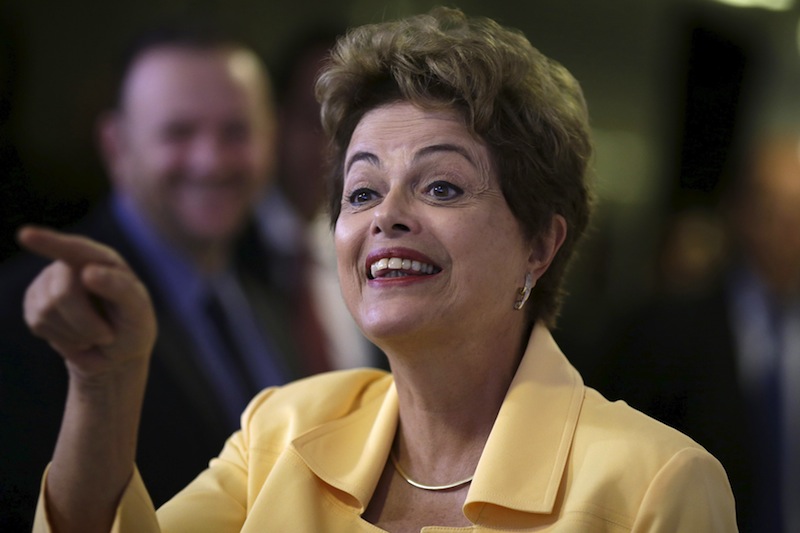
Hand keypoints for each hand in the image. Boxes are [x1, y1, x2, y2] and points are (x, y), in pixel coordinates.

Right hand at [19, 226, 155, 379]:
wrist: (117, 351)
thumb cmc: (133, 326)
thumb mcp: (139, 310)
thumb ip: (121, 289)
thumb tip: (87, 272)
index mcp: (102, 259)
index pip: (75, 249)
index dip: (49, 242)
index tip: (26, 234)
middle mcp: (71, 265)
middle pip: (62, 293)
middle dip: (85, 322)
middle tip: (108, 335)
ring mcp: (48, 283)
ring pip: (46, 311)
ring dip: (76, 333)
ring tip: (94, 333)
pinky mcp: (33, 305)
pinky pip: (38, 324)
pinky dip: (63, 339)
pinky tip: (78, 336)